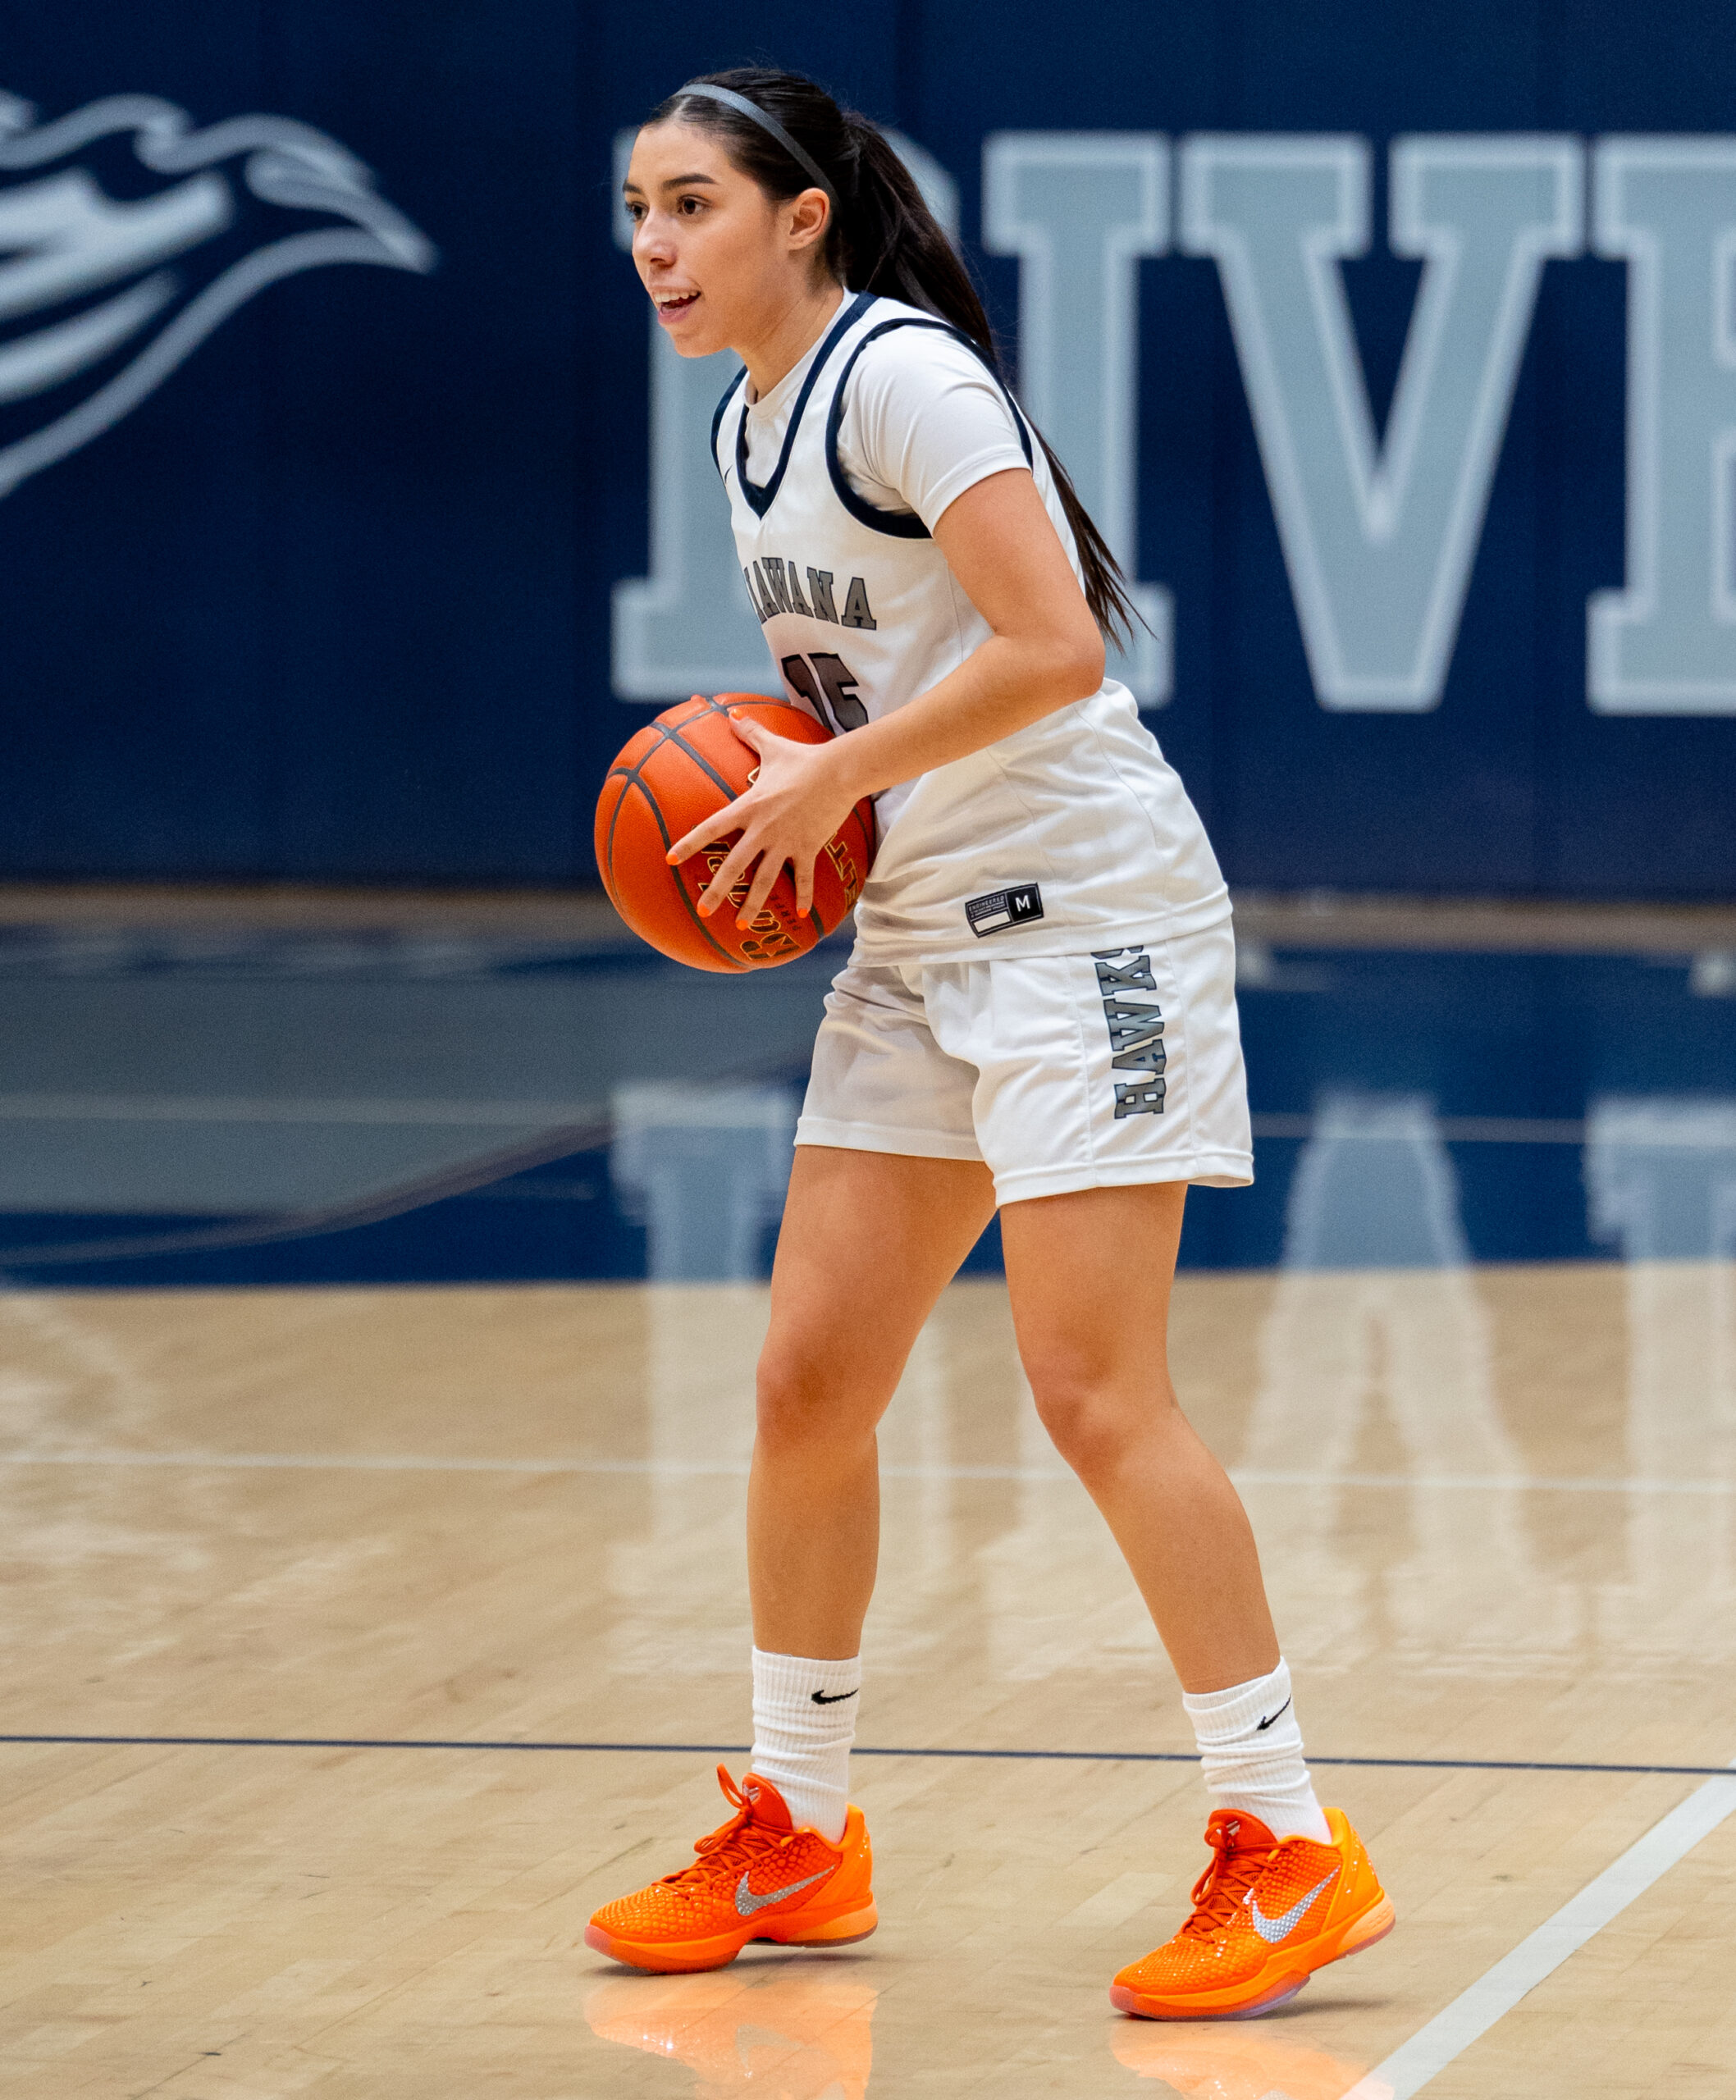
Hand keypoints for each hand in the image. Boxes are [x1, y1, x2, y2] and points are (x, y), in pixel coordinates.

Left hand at [665, 714, 859, 924]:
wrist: (838, 771)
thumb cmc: (803, 759)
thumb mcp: (773, 746)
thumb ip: (750, 733)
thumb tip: (732, 714)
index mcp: (748, 807)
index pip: (711, 828)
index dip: (689, 844)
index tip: (671, 859)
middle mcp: (762, 829)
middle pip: (735, 866)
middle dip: (718, 890)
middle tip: (704, 909)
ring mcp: (785, 841)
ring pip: (765, 880)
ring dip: (753, 905)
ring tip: (741, 926)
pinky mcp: (808, 848)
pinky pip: (804, 878)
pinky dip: (803, 896)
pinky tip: (801, 915)